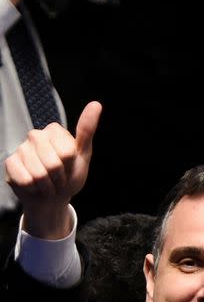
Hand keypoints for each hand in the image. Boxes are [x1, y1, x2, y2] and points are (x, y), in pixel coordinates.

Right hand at [5, 101, 101, 238]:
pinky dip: (34, 188)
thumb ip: (87, 130)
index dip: (70, 165)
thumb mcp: (83, 155)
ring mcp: (21, 148)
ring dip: (48, 185)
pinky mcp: (10, 163)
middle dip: (59, 177)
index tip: (69, 166)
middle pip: (53, 164)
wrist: (52, 197)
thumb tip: (96, 104)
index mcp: (54, 130)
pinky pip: (26, 180)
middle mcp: (35, 135)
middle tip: (58, 177)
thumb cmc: (69, 175)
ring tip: (48, 182)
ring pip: (39, 174)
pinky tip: (34, 185)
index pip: (67, 152)